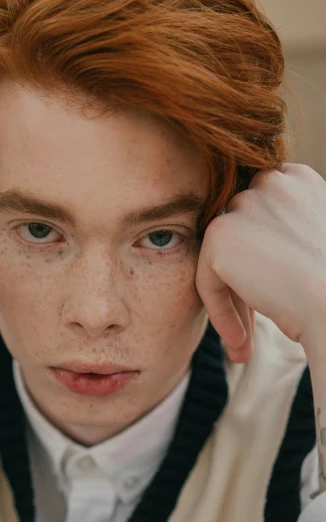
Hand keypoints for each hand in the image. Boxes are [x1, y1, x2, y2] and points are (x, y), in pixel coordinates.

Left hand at [194, 163, 325, 362]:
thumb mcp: (314, 244)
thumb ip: (285, 233)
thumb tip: (254, 255)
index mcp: (297, 179)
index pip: (261, 219)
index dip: (263, 262)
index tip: (273, 298)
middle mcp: (270, 182)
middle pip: (240, 240)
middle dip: (244, 285)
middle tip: (251, 328)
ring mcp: (243, 205)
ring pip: (222, 262)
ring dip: (233, 303)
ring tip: (244, 342)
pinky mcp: (219, 236)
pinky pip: (207, 282)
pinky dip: (220, 314)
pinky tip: (239, 342)